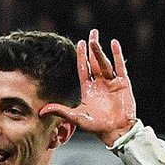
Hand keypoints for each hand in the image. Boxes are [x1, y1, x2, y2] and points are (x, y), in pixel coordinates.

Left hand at [39, 30, 136, 145]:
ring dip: (100, 51)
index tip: (80, 43)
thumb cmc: (96, 126)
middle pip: (95, 62)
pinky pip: (120, 66)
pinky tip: (114, 43)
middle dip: (92, 48)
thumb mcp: (75, 117)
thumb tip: (41, 111)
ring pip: (105, 62)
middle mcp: (99, 84)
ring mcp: (111, 83)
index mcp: (88, 90)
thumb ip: (60, 111)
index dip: (81, 56)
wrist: (115, 131)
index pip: (84, 69)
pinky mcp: (123, 83)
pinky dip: (117, 55)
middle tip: (92, 33)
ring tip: (96, 38)